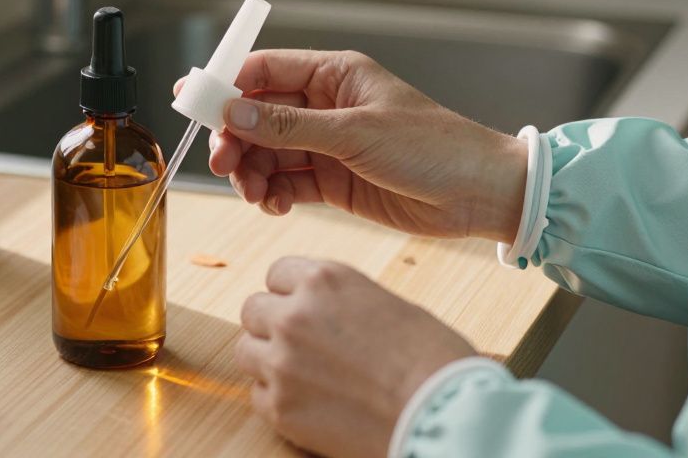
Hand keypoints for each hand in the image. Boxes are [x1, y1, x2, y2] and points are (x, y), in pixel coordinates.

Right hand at [178, 49, 525, 240]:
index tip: (190, 100)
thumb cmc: (434, 148)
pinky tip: (273, 205)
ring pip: (267, 152)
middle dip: (234, 138)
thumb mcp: (356, 133)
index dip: (225, 84)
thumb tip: (234, 112)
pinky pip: (286, 182)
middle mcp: (326, 106)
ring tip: (252, 191)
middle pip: (257, 115)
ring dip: (251, 171)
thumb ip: (290, 125)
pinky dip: (272, 194)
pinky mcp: (333, 181)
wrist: (480, 194)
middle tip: (222, 162)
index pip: (264, 70)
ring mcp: (327, 145)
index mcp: (335, 75)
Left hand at [236, 257, 475, 457]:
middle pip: (253, 310)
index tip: (303, 309)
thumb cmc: (432, 358)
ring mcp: (281, 362)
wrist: (442, 413)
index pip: (276, 273)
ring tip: (302, 374)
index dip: (290, 293)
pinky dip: (276, 398)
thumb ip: (341, 300)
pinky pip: (256, 395)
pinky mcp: (280, 408)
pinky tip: (308, 402)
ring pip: (246, 350)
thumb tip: (322, 308)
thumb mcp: (385, 303)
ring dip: (267, 359)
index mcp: (325, 280)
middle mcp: (294, 314)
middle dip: (273, 325)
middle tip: (300, 345)